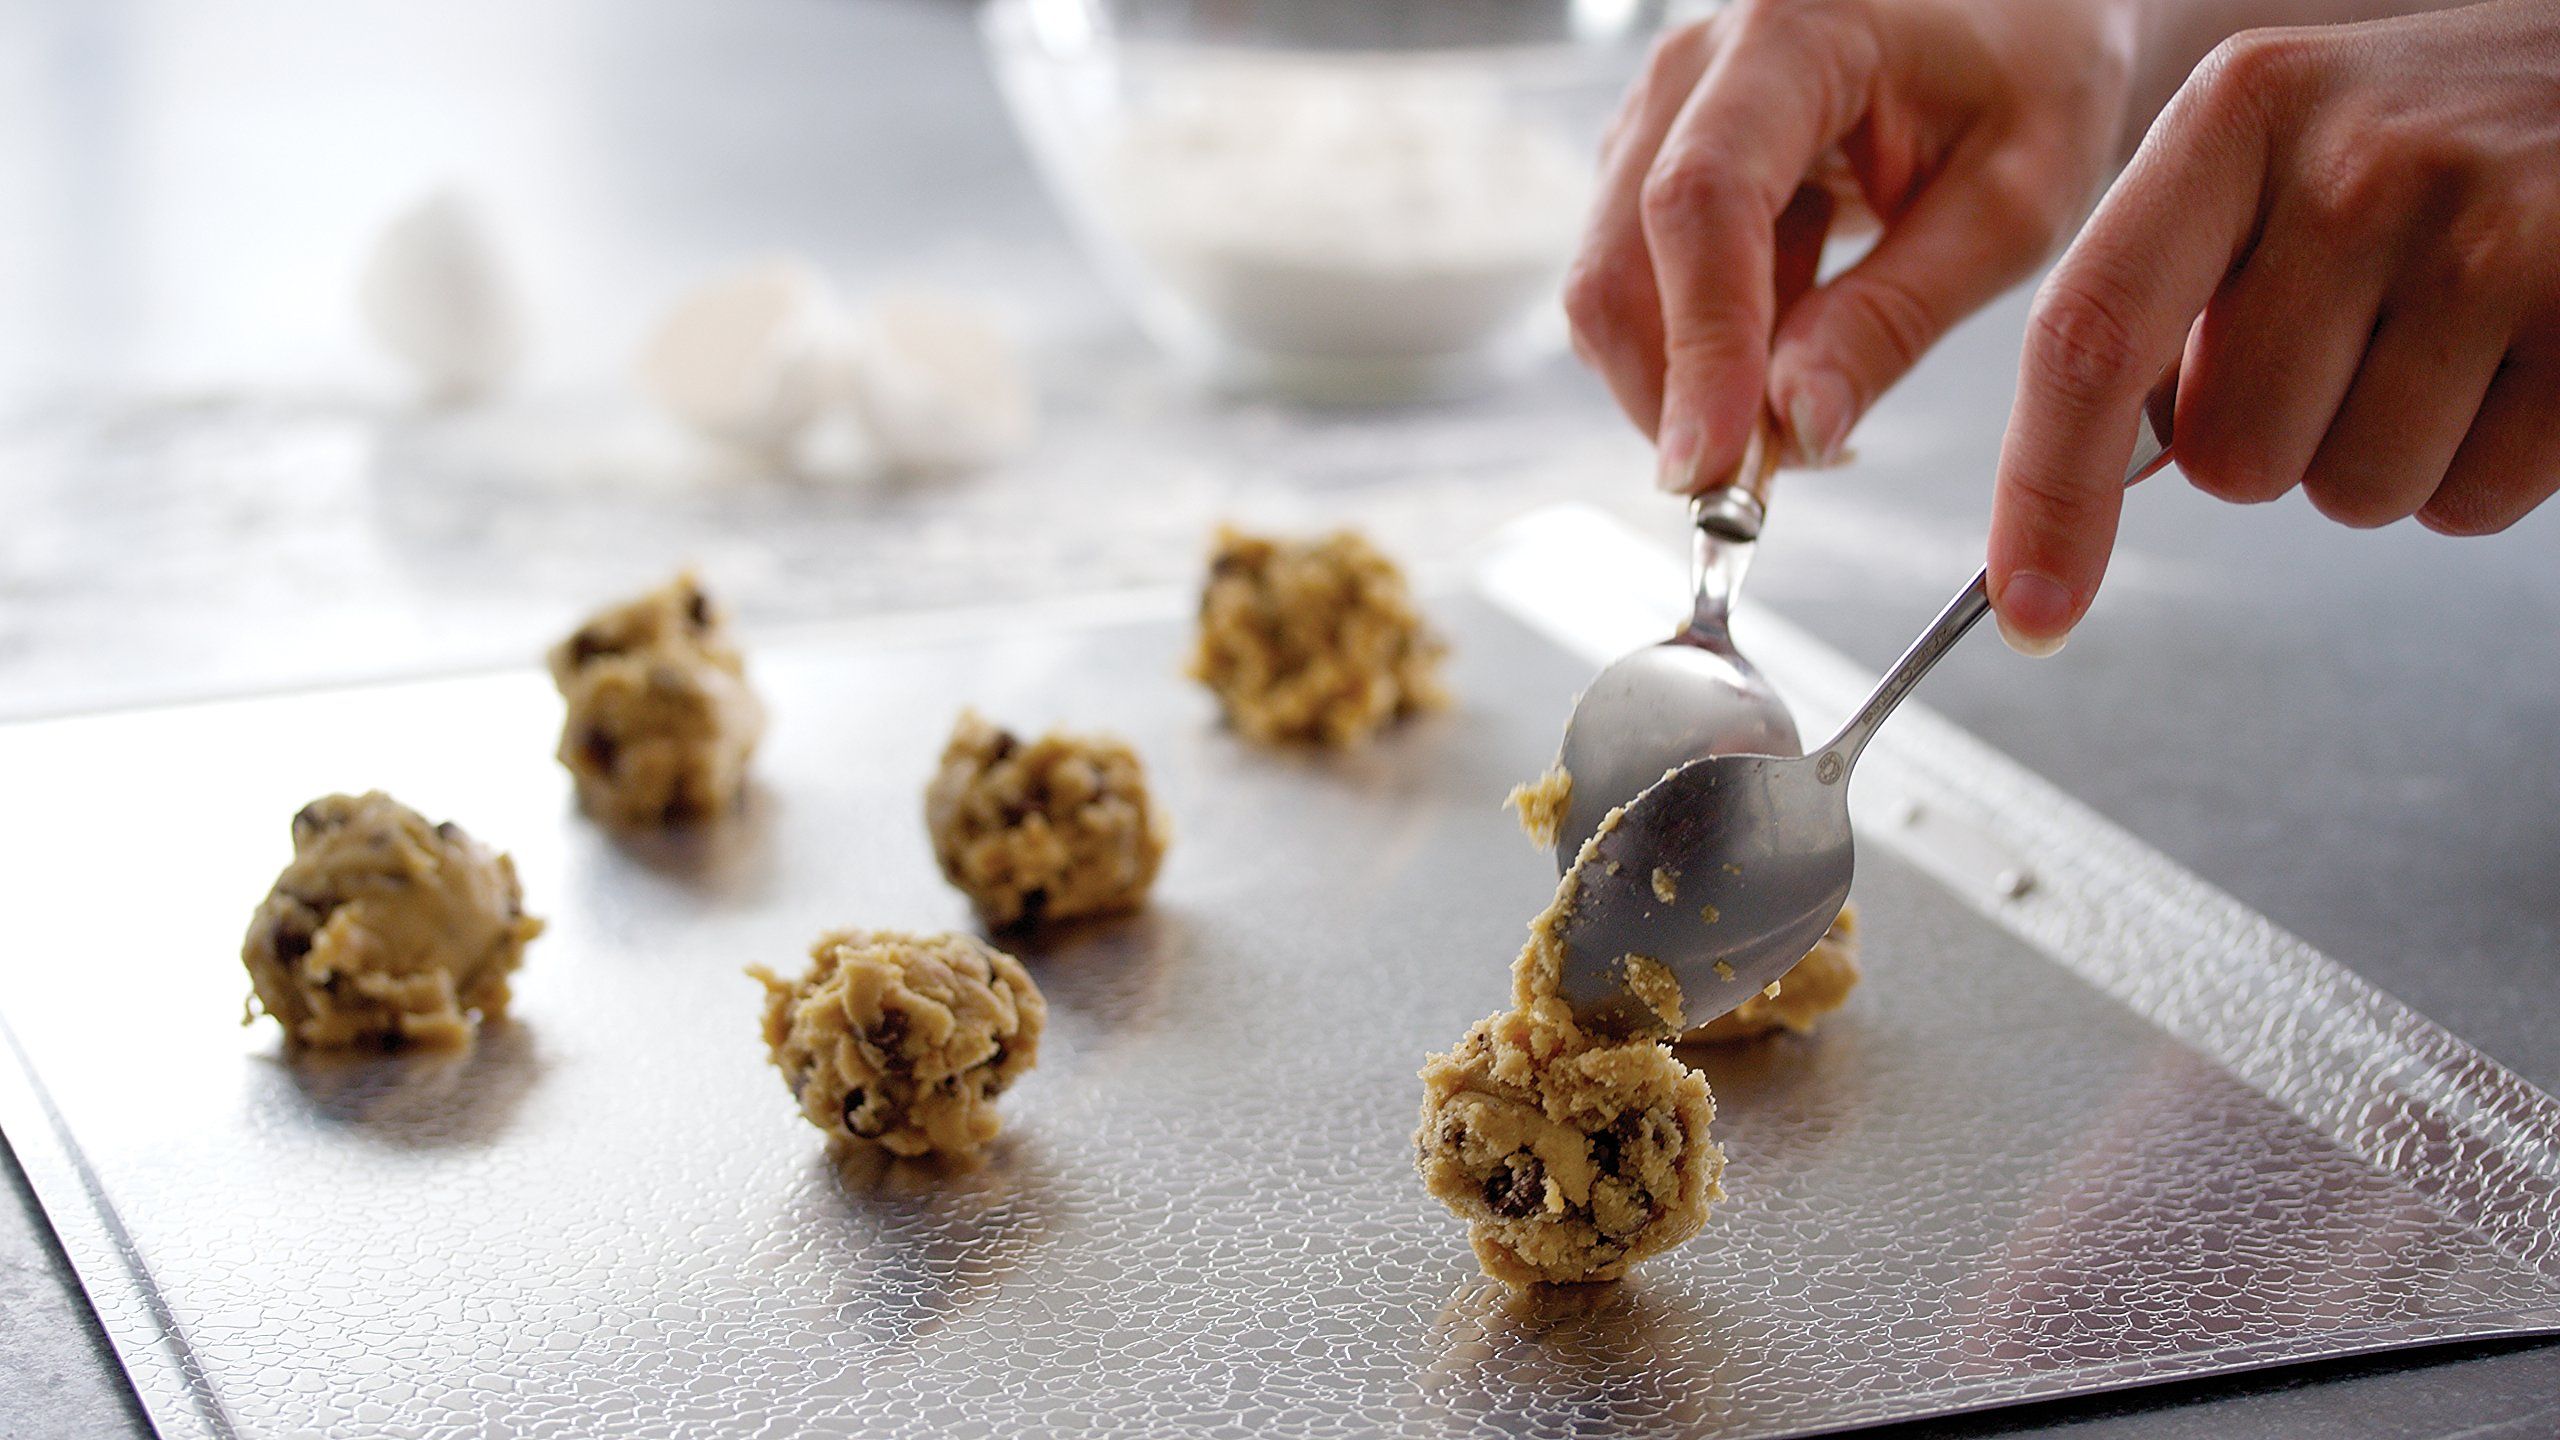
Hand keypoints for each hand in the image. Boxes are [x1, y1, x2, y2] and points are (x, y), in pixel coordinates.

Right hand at [1566, 0, 2137, 490]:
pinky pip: (1640, 294)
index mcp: (1794, 36)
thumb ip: (1898, 315)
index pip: (1701, 203)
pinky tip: (1787, 368)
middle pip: (1618, 264)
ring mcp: (1658, 120)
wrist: (2017, 22)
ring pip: (1612, 292)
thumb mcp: (2011, 206)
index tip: (1714, 467)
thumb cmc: (2033, 82)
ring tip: (1806, 418)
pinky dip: (1697, 362)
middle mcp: (1694, 69)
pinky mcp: (1651, 171)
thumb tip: (1797, 428)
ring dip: (1686, 387)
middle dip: (1673, 396)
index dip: (1698, 346)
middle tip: (1761, 486)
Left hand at [1991, 0, 2559, 651]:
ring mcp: (2484, 234)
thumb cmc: (2433, 135)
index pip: (2090, 337)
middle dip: (2279, 443)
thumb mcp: (2278, 153)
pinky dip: (2490, 468)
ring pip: (2354, 495)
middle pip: (2230, 457)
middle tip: (2358, 345)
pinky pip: (2475, 500)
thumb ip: (2166, 289)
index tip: (2026, 609)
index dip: (2046, 494)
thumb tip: (2089, 474)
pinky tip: (2519, 358)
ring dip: (2390, 459)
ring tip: (2449, 342)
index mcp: (2235, 117)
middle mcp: (2352, 163)